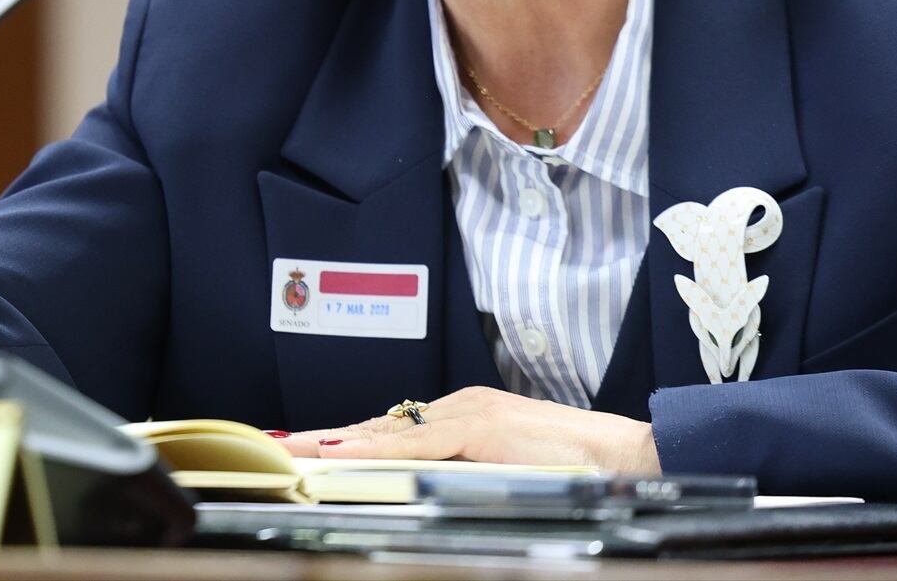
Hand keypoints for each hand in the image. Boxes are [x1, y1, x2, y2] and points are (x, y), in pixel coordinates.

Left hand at [279, 386, 661, 473]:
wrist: (621, 455)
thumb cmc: (571, 468)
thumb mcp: (504, 472)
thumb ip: (461, 473)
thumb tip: (416, 489)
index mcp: (463, 416)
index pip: (391, 432)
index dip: (344, 441)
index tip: (304, 449)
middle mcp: (458, 407)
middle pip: (378, 427)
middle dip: (324, 438)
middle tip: (276, 446)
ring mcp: (468, 414)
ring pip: (386, 432)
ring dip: (333, 441)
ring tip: (290, 450)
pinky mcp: (479, 428)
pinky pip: (414, 443)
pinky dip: (372, 447)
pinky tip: (340, 452)